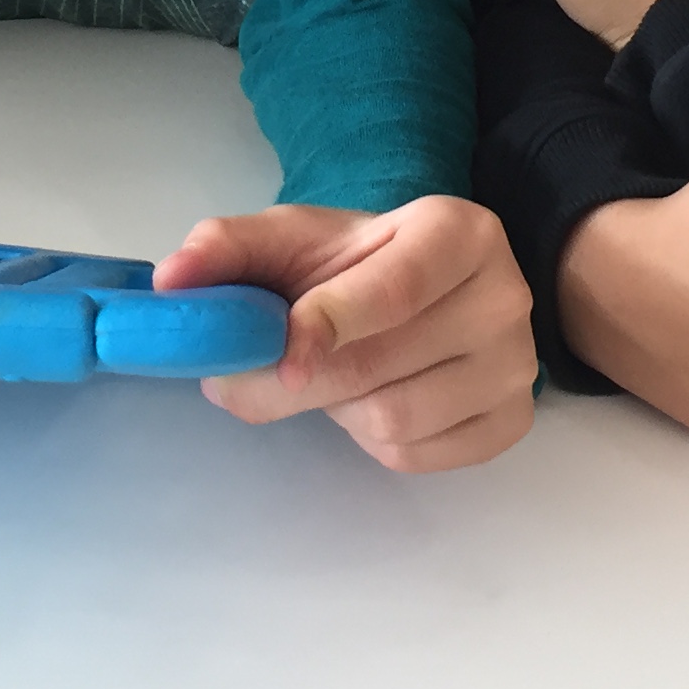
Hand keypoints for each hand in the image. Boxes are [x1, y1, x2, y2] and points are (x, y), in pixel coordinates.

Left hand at [157, 195, 535, 471]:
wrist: (423, 291)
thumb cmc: (353, 263)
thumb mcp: (292, 238)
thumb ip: (226, 246)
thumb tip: (172, 280)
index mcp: (457, 231)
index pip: (392, 289)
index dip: (325, 325)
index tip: (275, 353)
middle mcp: (504, 295)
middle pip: (381, 365)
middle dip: (299, 381)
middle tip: (250, 378)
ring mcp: (516, 365)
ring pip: (395, 419)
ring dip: (337, 410)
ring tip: (330, 377)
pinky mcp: (511, 422)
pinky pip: (417, 456)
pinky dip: (371, 441)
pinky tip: (368, 399)